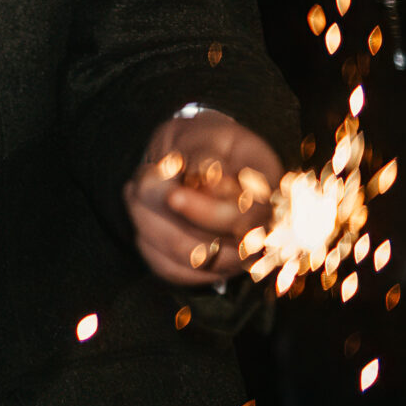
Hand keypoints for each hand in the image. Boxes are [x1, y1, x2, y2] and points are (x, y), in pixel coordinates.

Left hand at [124, 109, 282, 284]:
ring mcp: (235, 256)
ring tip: (138, 189)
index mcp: (268, 195)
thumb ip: (207, 156)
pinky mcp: (205, 269)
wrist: (197, 155)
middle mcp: (259, 232)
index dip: (206, 212)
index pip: (245, 219)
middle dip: (167, 216)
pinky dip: (147, 241)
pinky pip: (170, 268)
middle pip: (214, 249)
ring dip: (150, 224)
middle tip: (143, 182)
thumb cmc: (206, 144)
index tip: (172, 195)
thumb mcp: (208, 137)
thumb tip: (209, 176)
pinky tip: (143, 211)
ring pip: (187, 260)